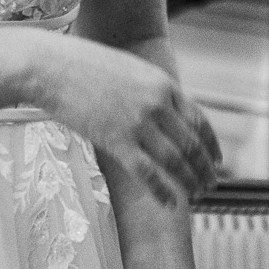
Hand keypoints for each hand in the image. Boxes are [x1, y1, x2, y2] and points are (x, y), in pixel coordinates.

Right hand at [32, 35, 221, 203]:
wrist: (52, 66)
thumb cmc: (84, 65)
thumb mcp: (129, 69)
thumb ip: (151, 90)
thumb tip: (164, 112)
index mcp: (163, 84)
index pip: (198, 120)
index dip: (211, 144)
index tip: (217, 160)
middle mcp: (157, 104)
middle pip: (191, 143)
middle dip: (204, 168)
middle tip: (211, 184)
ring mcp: (138, 123)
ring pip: (175, 161)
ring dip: (190, 181)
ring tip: (197, 195)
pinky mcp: (117, 141)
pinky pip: (148, 173)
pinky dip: (163, 191)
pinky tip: (171, 203)